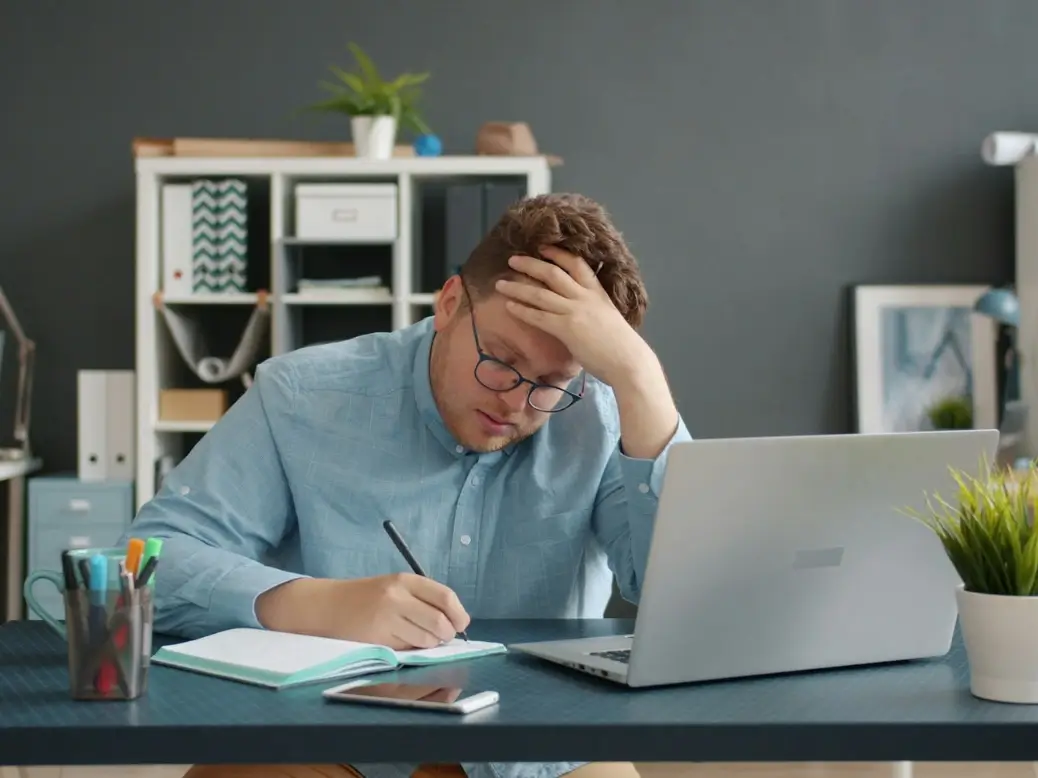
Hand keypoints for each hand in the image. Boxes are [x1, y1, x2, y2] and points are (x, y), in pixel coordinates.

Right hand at [256, 573, 470, 649]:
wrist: (327, 606)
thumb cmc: (366, 598)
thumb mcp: (395, 587)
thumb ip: (422, 599)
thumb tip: (455, 621)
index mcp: (405, 580)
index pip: (445, 597)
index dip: (459, 614)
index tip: (461, 624)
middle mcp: (397, 596)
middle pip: (440, 622)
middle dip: (447, 635)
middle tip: (441, 637)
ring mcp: (387, 618)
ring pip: (426, 639)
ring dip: (430, 644)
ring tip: (418, 639)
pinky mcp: (378, 638)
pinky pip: (408, 650)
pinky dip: (413, 651)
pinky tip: (403, 643)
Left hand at [495, 246, 650, 386]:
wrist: (628, 361)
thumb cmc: (620, 344)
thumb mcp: (607, 316)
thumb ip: (590, 308)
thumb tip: (575, 309)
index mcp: (597, 291)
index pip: (576, 264)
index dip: (557, 253)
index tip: (542, 247)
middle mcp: (584, 296)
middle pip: (552, 273)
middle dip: (530, 264)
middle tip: (512, 260)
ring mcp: (575, 311)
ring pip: (540, 294)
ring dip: (518, 288)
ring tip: (500, 284)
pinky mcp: (567, 329)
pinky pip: (539, 317)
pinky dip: (522, 311)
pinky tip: (509, 307)